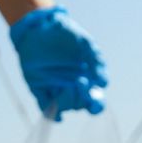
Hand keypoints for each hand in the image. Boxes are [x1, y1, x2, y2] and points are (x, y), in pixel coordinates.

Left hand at [10, 6, 106, 120]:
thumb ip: (95, 61)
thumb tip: (102, 83)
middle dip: (82, 97)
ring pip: (64, 105)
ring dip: (68, 101)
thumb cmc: (67, 33)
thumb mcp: (84, 43)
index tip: (95, 103)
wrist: (41, 26)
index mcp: (87, 78)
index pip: (95, 99)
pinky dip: (50, 113)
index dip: (96, 105)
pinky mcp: (39, 89)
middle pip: (80, 104)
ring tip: (70, 85)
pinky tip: (56, 116)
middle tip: (80, 81)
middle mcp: (72, 87)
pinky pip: (45, 106)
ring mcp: (56, 89)